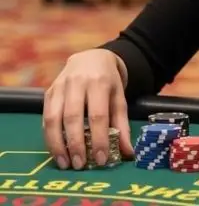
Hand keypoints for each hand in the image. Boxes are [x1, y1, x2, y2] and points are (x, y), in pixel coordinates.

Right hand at [42, 49, 133, 169]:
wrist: (91, 59)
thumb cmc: (107, 82)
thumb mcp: (119, 99)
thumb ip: (123, 125)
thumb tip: (128, 153)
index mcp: (100, 82)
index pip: (98, 115)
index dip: (99, 139)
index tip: (101, 159)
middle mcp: (77, 83)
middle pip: (73, 117)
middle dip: (76, 144)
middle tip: (80, 165)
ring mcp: (60, 86)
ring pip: (54, 118)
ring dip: (57, 144)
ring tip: (65, 163)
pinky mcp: (48, 92)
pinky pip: (45, 117)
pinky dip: (49, 136)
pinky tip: (56, 150)